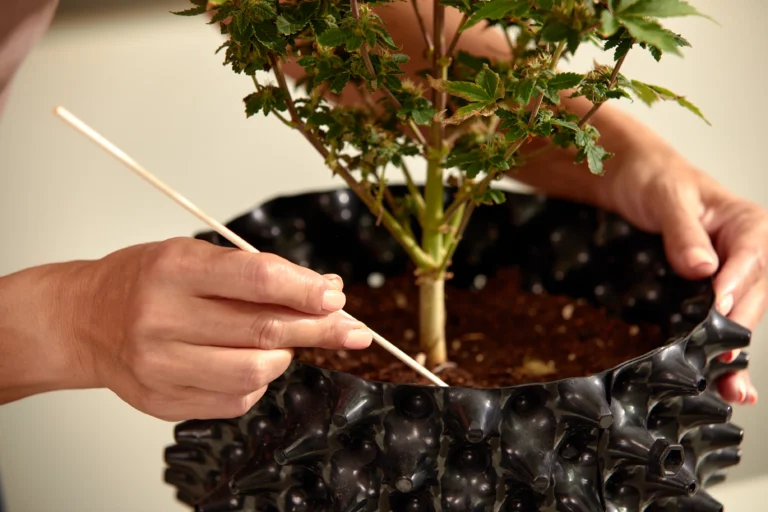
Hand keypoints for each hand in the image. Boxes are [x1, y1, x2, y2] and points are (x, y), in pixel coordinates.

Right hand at [63, 238, 371, 420]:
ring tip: (284, 341)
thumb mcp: (196, 257)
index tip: (337, 297)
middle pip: (264, 331)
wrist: (86, 320)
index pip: (256, 280)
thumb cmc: (146, 282)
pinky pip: (236, 399)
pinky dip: (257, 381)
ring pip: (256, 372)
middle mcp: (162, 319)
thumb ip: (258, 273)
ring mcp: (160, 366)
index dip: (305, 290)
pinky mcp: (162, 401)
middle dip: (319, 330)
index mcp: (174, 270)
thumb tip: (324, 290)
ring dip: (286, 356)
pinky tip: (248, 362)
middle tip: (352, 330)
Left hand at [607, 149, 765, 404]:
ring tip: (727, 388)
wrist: (633, 183)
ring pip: (740, 318)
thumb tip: (702, 267)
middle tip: (718, 362)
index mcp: (749, 226)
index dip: (736, 289)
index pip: (751, 260)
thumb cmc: (655, 181)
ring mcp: (731, 278)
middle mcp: (748, 255)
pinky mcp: (711, 294)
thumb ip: (683, 231)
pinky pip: (721, 323)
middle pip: (751, 298)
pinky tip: (725, 383)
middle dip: (736, 332)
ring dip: (733, 352)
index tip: (719, 313)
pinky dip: (722, 351)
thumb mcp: (667, 198)